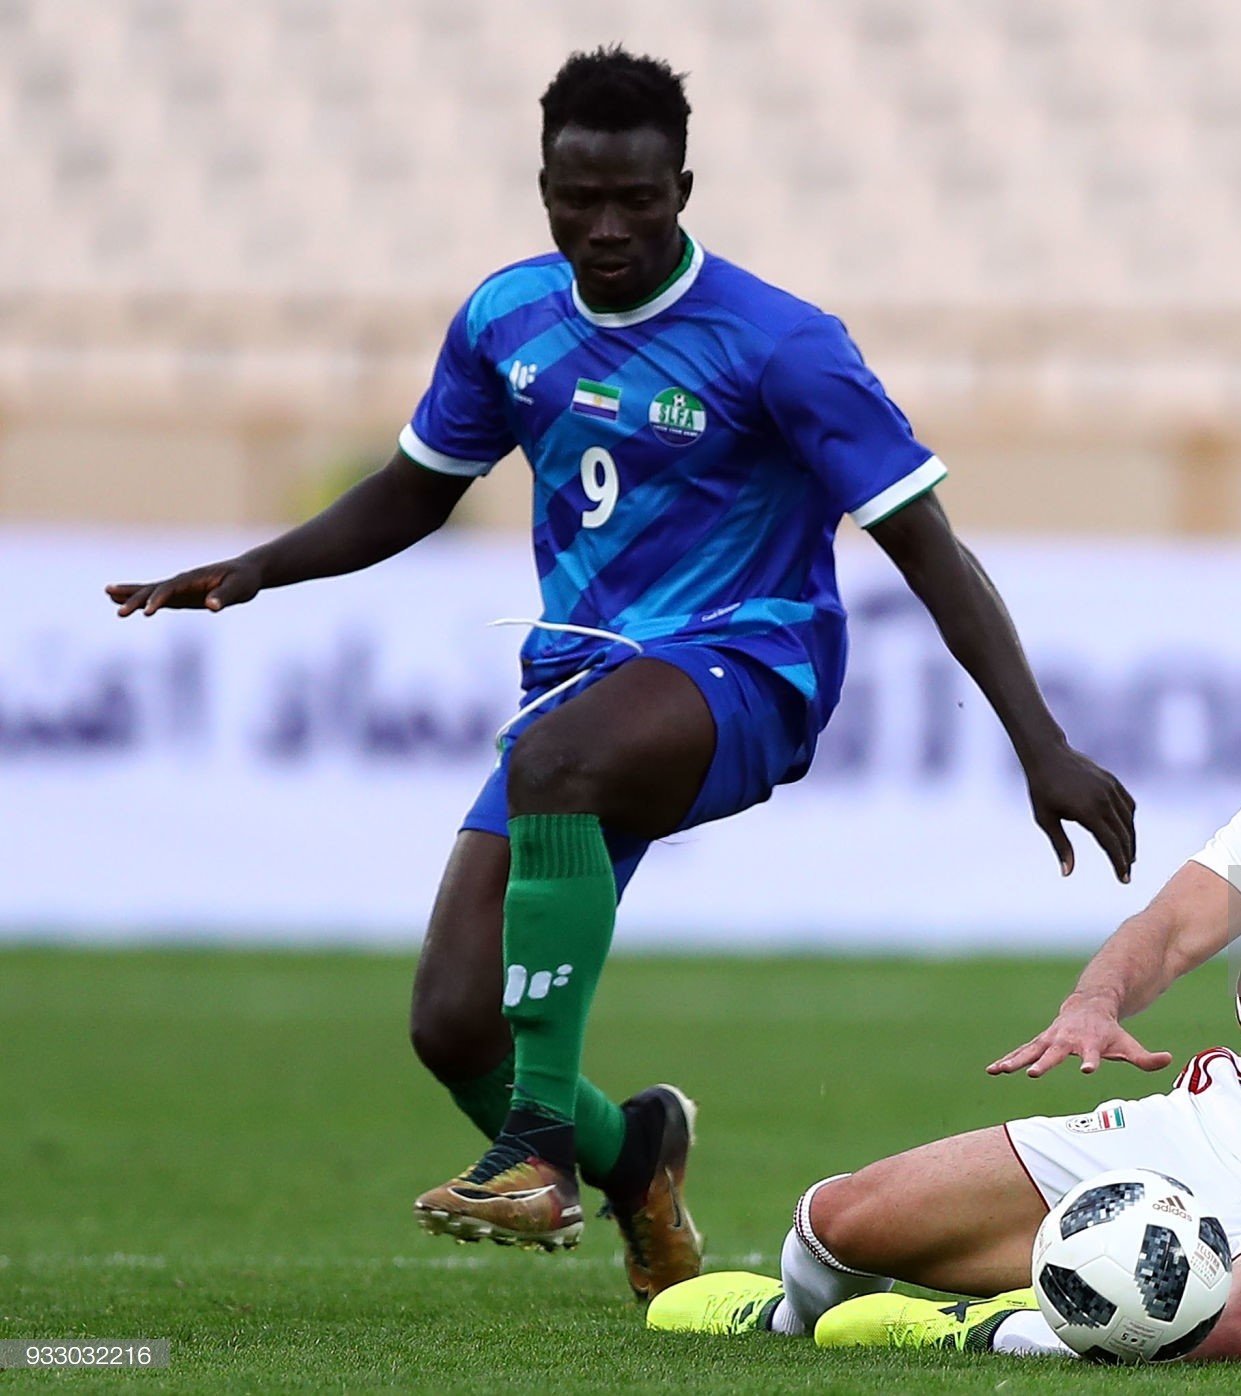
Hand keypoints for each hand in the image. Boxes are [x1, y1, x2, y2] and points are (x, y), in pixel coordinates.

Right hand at [106, 559, 261, 615]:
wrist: (247, 573)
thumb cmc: (244, 580)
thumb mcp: (239, 588)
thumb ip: (224, 597)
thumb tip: (212, 606)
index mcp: (194, 579)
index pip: (170, 589)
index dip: (158, 600)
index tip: (146, 612)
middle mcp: (182, 581)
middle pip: (154, 589)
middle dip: (136, 599)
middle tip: (119, 612)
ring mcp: (180, 588)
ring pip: (150, 590)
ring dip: (130, 594)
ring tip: (107, 593)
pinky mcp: (181, 596)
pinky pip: (157, 598)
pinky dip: (141, 600)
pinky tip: (124, 603)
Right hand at [987, 994, 1171, 1077]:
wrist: (1087, 1008)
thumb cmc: (1109, 1032)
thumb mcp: (1128, 1044)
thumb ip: (1145, 1057)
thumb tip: (1168, 1059)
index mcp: (1089, 1043)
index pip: (1091, 1055)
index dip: (1091, 1061)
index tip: (1089, 1069)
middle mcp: (1066, 1041)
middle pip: (1054, 1054)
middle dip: (1043, 1063)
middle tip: (1033, 1074)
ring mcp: (1050, 1040)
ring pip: (1029, 1052)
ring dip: (1014, 1061)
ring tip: (998, 1071)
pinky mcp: (1039, 1043)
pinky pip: (1021, 1052)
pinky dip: (1007, 1060)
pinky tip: (992, 1070)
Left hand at [1025, 744, 1134, 881]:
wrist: (1047, 754)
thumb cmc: (1041, 789)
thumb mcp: (1045, 819)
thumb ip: (1060, 845)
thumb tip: (1067, 873)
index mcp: (1088, 811)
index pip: (1112, 844)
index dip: (1119, 863)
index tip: (1124, 879)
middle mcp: (1104, 800)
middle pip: (1124, 835)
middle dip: (1126, 857)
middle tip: (1126, 873)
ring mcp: (1111, 789)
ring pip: (1128, 821)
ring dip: (1130, 840)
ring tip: (1127, 857)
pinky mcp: (1113, 781)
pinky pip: (1128, 805)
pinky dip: (1129, 821)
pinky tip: (1125, 831)